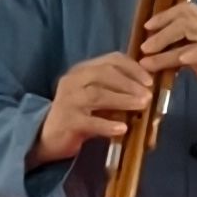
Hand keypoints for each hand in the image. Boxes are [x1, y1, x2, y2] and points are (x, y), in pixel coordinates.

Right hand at [30, 54, 153, 164]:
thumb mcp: (96, 98)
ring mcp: (68, 100)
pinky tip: (122, 128)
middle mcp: (73, 80)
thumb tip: (148, 94)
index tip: (150, 81)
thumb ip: (116, 91)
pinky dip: (107, 124)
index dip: (133, 68)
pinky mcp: (67, 121)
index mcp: (82, 70)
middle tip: (148, 95)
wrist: (47, 137)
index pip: (110, 60)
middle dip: (129, 83)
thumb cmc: (78, 115)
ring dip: (122, 99)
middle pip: (104, 74)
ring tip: (141, 106)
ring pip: (97, 94)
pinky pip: (89, 121)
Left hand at [137, 0, 196, 118]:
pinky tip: (176, 61)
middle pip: (185, 18)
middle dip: (160, 31)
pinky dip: (187, 54)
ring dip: (165, 46)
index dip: (165, 15)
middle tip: (144, 47)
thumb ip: (187, 50)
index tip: (147, 27)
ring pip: (190, 33)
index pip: (187, 9)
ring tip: (148, 59)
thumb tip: (160, 48)